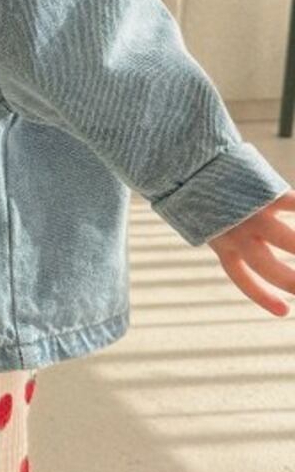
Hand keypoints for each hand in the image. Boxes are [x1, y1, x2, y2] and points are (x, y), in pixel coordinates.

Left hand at [207, 190, 294, 315]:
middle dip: (294, 283)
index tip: (284, 312)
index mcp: (222, 244)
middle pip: (269, 268)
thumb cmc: (201, 188)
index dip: (262, 296)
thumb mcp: (207, 215)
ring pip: (289, 242)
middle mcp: (238, 235)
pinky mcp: (265, 195)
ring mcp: (252, 216)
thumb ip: (227, 232)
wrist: (187, 159)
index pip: (242, 278)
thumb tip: (251, 243)